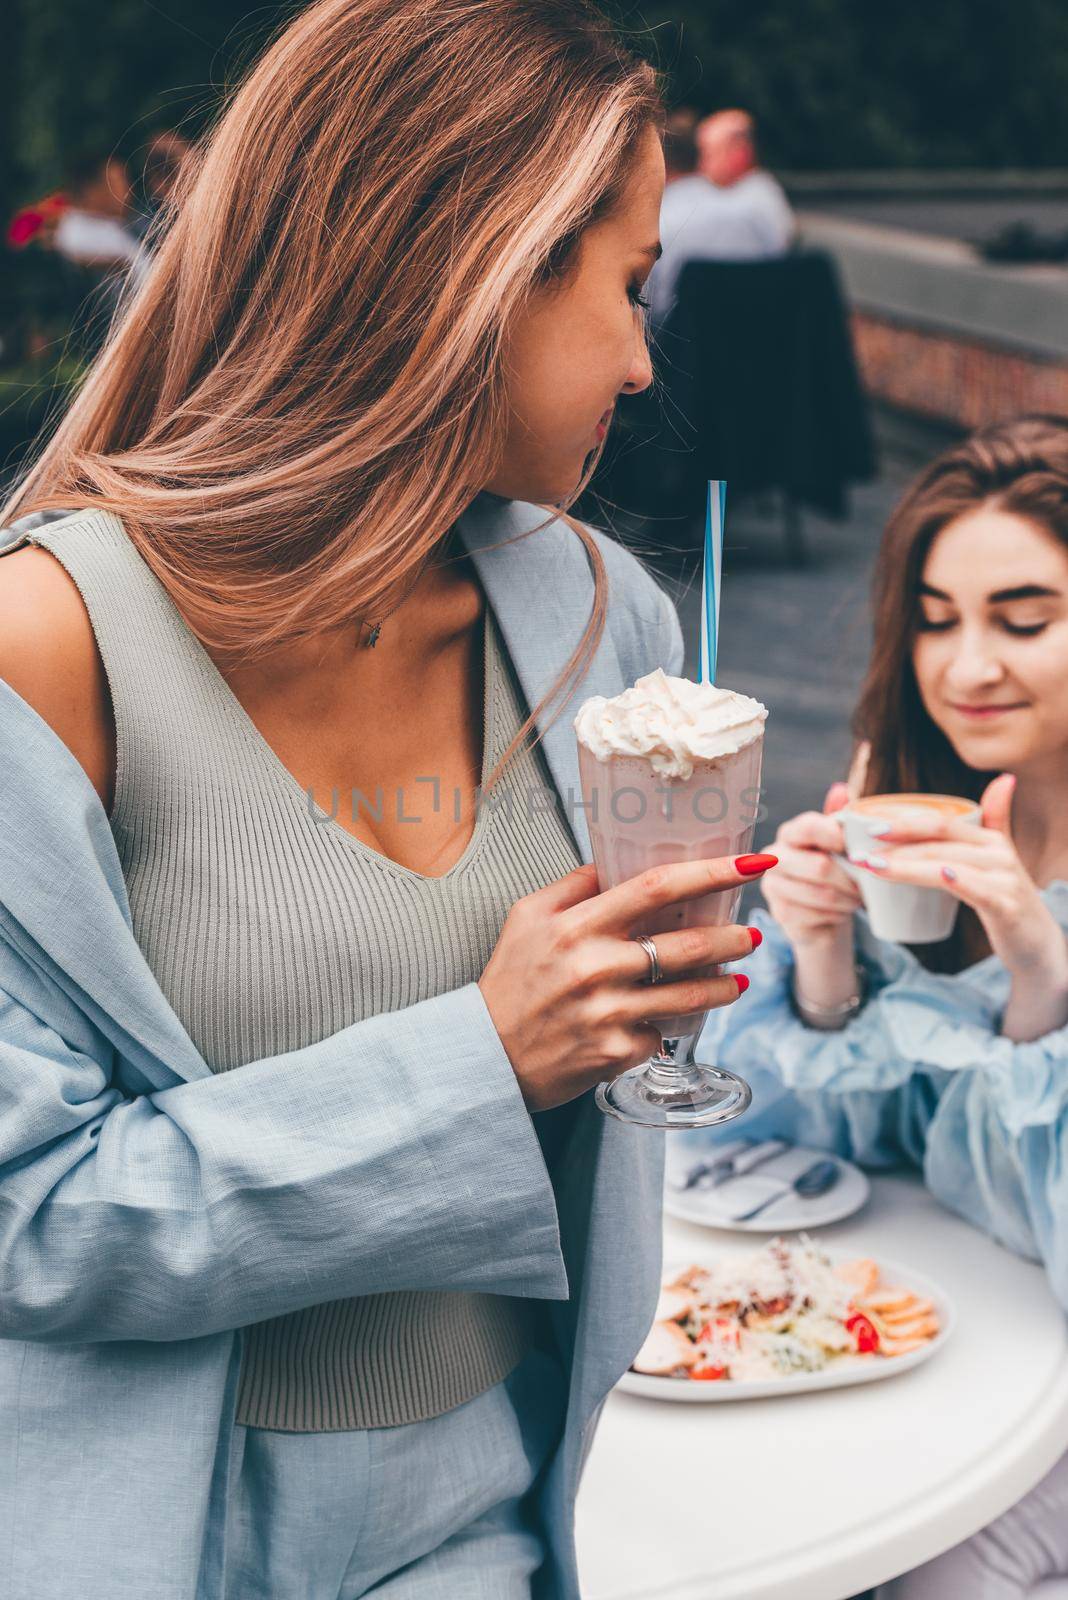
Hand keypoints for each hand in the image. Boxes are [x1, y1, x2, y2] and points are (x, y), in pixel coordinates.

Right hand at [479, 855, 774, 1111]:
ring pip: (689, 994)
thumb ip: (574, 887)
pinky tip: (667, 1022)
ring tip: (737, 977)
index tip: (751, 864)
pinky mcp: (615, 1052)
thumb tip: (616, 859)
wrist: (487, 1055)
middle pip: (686, 946)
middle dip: (731, 938)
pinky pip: (660, 1034)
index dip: (711, 873)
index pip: (656, 888)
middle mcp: (595, 967)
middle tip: (751, 933)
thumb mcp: (528, 918)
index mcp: (575, 926)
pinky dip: (667, 1026)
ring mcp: (608, 1013)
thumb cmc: (510, 981)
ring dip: (723, 985)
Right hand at [761, 780, 863, 950]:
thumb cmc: (835, 872)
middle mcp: (774, 857)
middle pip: (819, 866)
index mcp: (790, 833)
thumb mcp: (841, 844)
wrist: (822, 914)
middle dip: (850, 878)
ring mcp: (773, 887)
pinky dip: (838, 915)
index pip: (808, 827)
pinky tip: (842, 911)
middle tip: (865, 883)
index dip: (835, 836)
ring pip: (822, 894)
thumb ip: (840, 819)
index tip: (856, 848)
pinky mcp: (780, 914)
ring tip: (857, 897)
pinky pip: (817, 916)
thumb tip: (840, 789)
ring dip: (848, 899)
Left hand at [859, 773, 1067, 985]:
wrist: (1038, 944)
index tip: (866, 827)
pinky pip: (978, 889)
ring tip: (873, 867)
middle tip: (858, 852)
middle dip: (894, 845)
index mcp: (990, 839)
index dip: (903, 822)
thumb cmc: (1008, 900)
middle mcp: (998, 853)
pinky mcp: (1007, 906)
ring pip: (946, 864)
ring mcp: (1004, 878)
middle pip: (938, 841)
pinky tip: (939, 874)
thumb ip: (996, 820)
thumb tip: (1004, 779)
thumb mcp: (1000, 859)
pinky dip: (958, 880)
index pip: (940, 823)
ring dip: (905, 865)